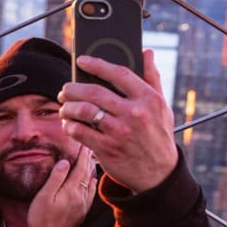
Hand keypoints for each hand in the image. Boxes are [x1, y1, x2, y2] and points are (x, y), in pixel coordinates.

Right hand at [26, 147, 95, 226]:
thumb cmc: (42, 219)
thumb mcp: (44, 196)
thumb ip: (56, 178)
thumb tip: (65, 162)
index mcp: (70, 191)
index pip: (79, 168)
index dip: (82, 155)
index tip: (84, 144)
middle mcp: (80, 197)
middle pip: (86, 174)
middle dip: (87, 160)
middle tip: (89, 148)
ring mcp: (82, 206)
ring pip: (90, 183)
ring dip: (90, 170)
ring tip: (91, 160)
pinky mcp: (81, 213)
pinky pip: (90, 194)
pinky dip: (92, 184)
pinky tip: (91, 181)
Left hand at [57, 48, 178, 194]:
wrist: (159, 173)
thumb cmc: (158, 135)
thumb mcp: (161, 106)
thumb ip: (152, 78)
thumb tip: (146, 52)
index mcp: (149, 99)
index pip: (119, 73)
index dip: (97, 64)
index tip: (82, 60)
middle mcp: (135, 113)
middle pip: (94, 91)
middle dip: (73, 88)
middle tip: (65, 90)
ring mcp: (120, 131)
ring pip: (83, 110)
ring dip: (67, 107)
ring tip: (64, 107)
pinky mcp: (107, 148)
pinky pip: (79, 131)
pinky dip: (69, 126)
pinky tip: (68, 124)